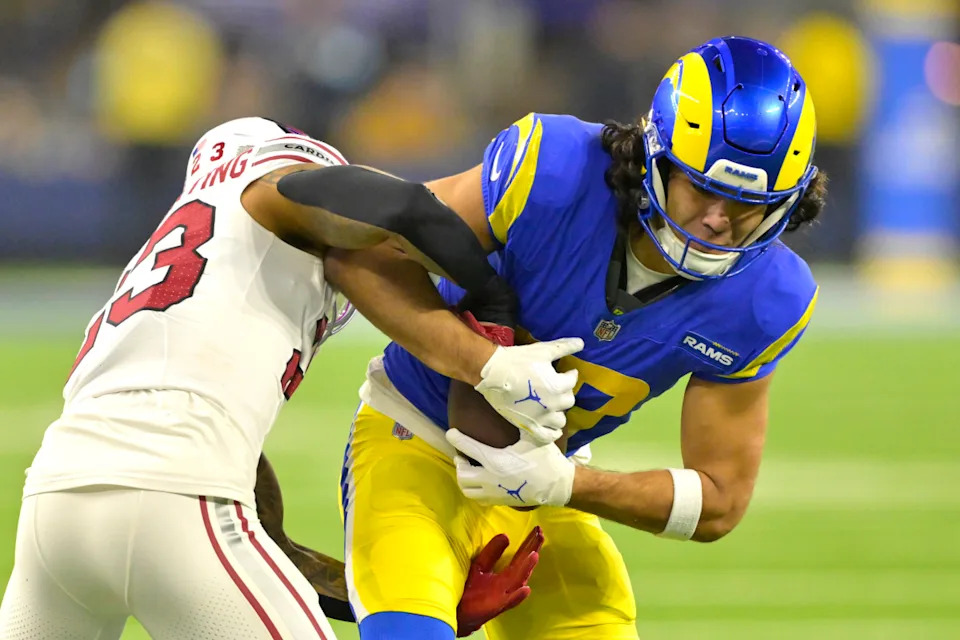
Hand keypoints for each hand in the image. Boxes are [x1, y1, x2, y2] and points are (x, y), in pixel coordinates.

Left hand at [446, 430, 575, 506]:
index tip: (450, 432)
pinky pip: (477, 498)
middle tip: (463, 455)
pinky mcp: (498, 501)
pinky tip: (479, 481)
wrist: (557, 486)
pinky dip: (473, 489)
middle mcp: (490, 477)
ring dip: (463, 477)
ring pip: (466, 488)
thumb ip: (518, 422)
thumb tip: (509, 403)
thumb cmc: (545, 459)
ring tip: (468, 468)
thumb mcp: (532, 437)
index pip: (467, 447)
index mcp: (496, 459)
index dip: (456, 438)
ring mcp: (493, 492)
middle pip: (461, 472)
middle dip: (459, 462)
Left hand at [456, 526, 543, 636]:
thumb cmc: (470, 589)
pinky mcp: (495, 607)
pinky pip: (509, 602)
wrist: (458, 611)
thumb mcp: (480, 565)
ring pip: (518, 581)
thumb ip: (492, 552)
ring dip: (527, 569)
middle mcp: (508, 585)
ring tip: (535, 555)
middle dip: (532, 551)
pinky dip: (518, 596)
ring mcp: (503, 596)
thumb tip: (506, 535)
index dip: (528, 545)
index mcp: (505, 575)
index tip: (538, 530)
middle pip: (522, 566)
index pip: (520, 558)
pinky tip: (526, 588)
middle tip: (541, 535)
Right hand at [474, 339, 581, 444]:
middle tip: (556, 385)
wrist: (492, 373)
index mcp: (558, 386)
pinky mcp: (529, 426)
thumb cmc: (518, 360)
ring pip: (561, 420)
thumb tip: (582, 342)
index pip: (572, 381)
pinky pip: (547, 436)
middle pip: (568, 400)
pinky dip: (552, 433)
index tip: (567, 372)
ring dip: (559, 412)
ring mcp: (541, 417)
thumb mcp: (543, 350)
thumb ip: (564, 347)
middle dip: (565, 392)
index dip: (570, 374)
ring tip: (552, 404)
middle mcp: (552, 404)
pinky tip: (551, 426)